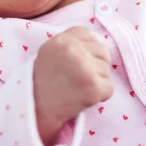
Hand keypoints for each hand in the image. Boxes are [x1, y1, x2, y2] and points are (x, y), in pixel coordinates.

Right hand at [33, 26, 112, 145]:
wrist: (36, 110)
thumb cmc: (44, 82)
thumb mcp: (50, 52)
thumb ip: (71, 43)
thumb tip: (97, 44)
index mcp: (62, 40)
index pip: (89, 35)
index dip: (88, 50)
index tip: (77, 63)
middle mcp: (73, 50)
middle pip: (103, 52)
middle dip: (95, 66)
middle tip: (78, 79)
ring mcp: (84, 67)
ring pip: (107, 71)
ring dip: (97, 82)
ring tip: (77, 89)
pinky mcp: (93, 86)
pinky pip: (109, 89)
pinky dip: (100, 96)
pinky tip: (83, 98)